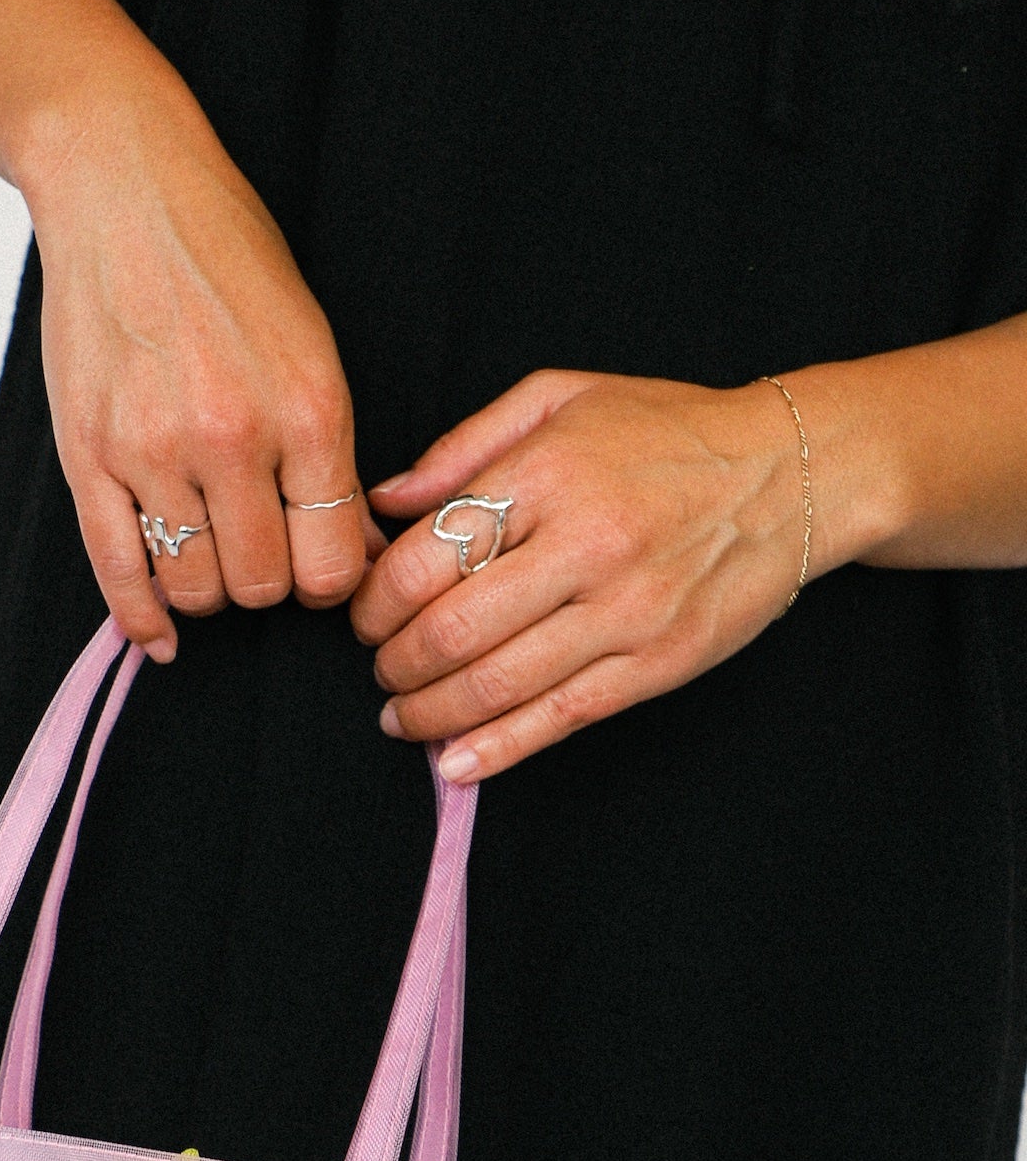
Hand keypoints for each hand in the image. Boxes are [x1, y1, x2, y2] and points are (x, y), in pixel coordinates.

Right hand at [25, 91, 382, 659]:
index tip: (315, 562)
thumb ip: (332, 456)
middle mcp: (232, 437)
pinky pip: (118, 573)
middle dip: (266, 582)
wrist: (124, 188)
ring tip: (209, 548)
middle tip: (260, 549)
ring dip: (207, 588)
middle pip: (261, 588)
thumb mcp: (311, 345)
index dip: (329, 580)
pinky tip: (159, 636)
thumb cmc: (229, 259)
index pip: (332, 564)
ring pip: (194, 589)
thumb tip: (358, 552)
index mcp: (307, 410)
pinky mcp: (88, 455)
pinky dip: (141, 620)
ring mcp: (153, 450)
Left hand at [350, 372, 807, 778]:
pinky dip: (495, 749)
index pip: (427, 557)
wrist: (794, 473)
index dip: (376, 600)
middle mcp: (587, 546)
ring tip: (402, 716)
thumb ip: (466, 446)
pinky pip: (558, 719)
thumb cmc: (669, 431)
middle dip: (395, 663)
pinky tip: (453, 762)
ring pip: (496, 685)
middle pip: (452, 629)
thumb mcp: (564, 397)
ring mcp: (625, 613)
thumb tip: (386, 501)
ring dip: (430, 713)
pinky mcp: (656, 664)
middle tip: (381, 668)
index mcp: (551, 473)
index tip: (365, 614)